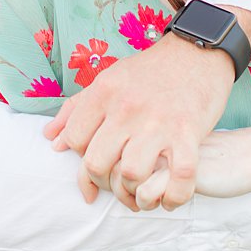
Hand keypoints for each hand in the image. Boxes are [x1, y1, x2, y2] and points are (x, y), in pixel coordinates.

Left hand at [45, 34, 234, 210]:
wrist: (198, 51)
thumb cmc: (151, 70)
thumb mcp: (109, 78)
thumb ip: (77, 108)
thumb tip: (52, 139)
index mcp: (105, 92)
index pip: (75, 141)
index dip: (81, 161)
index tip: (97, 167)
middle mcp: (127, 108)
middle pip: (97, 164)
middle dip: (103, 183)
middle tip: (116, 185)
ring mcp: (159, 122)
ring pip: (131, 176)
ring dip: (134, 194)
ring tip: (141, 193)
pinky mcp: (189, 133)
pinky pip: (178, 179)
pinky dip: (173, 198)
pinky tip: (169, 199)